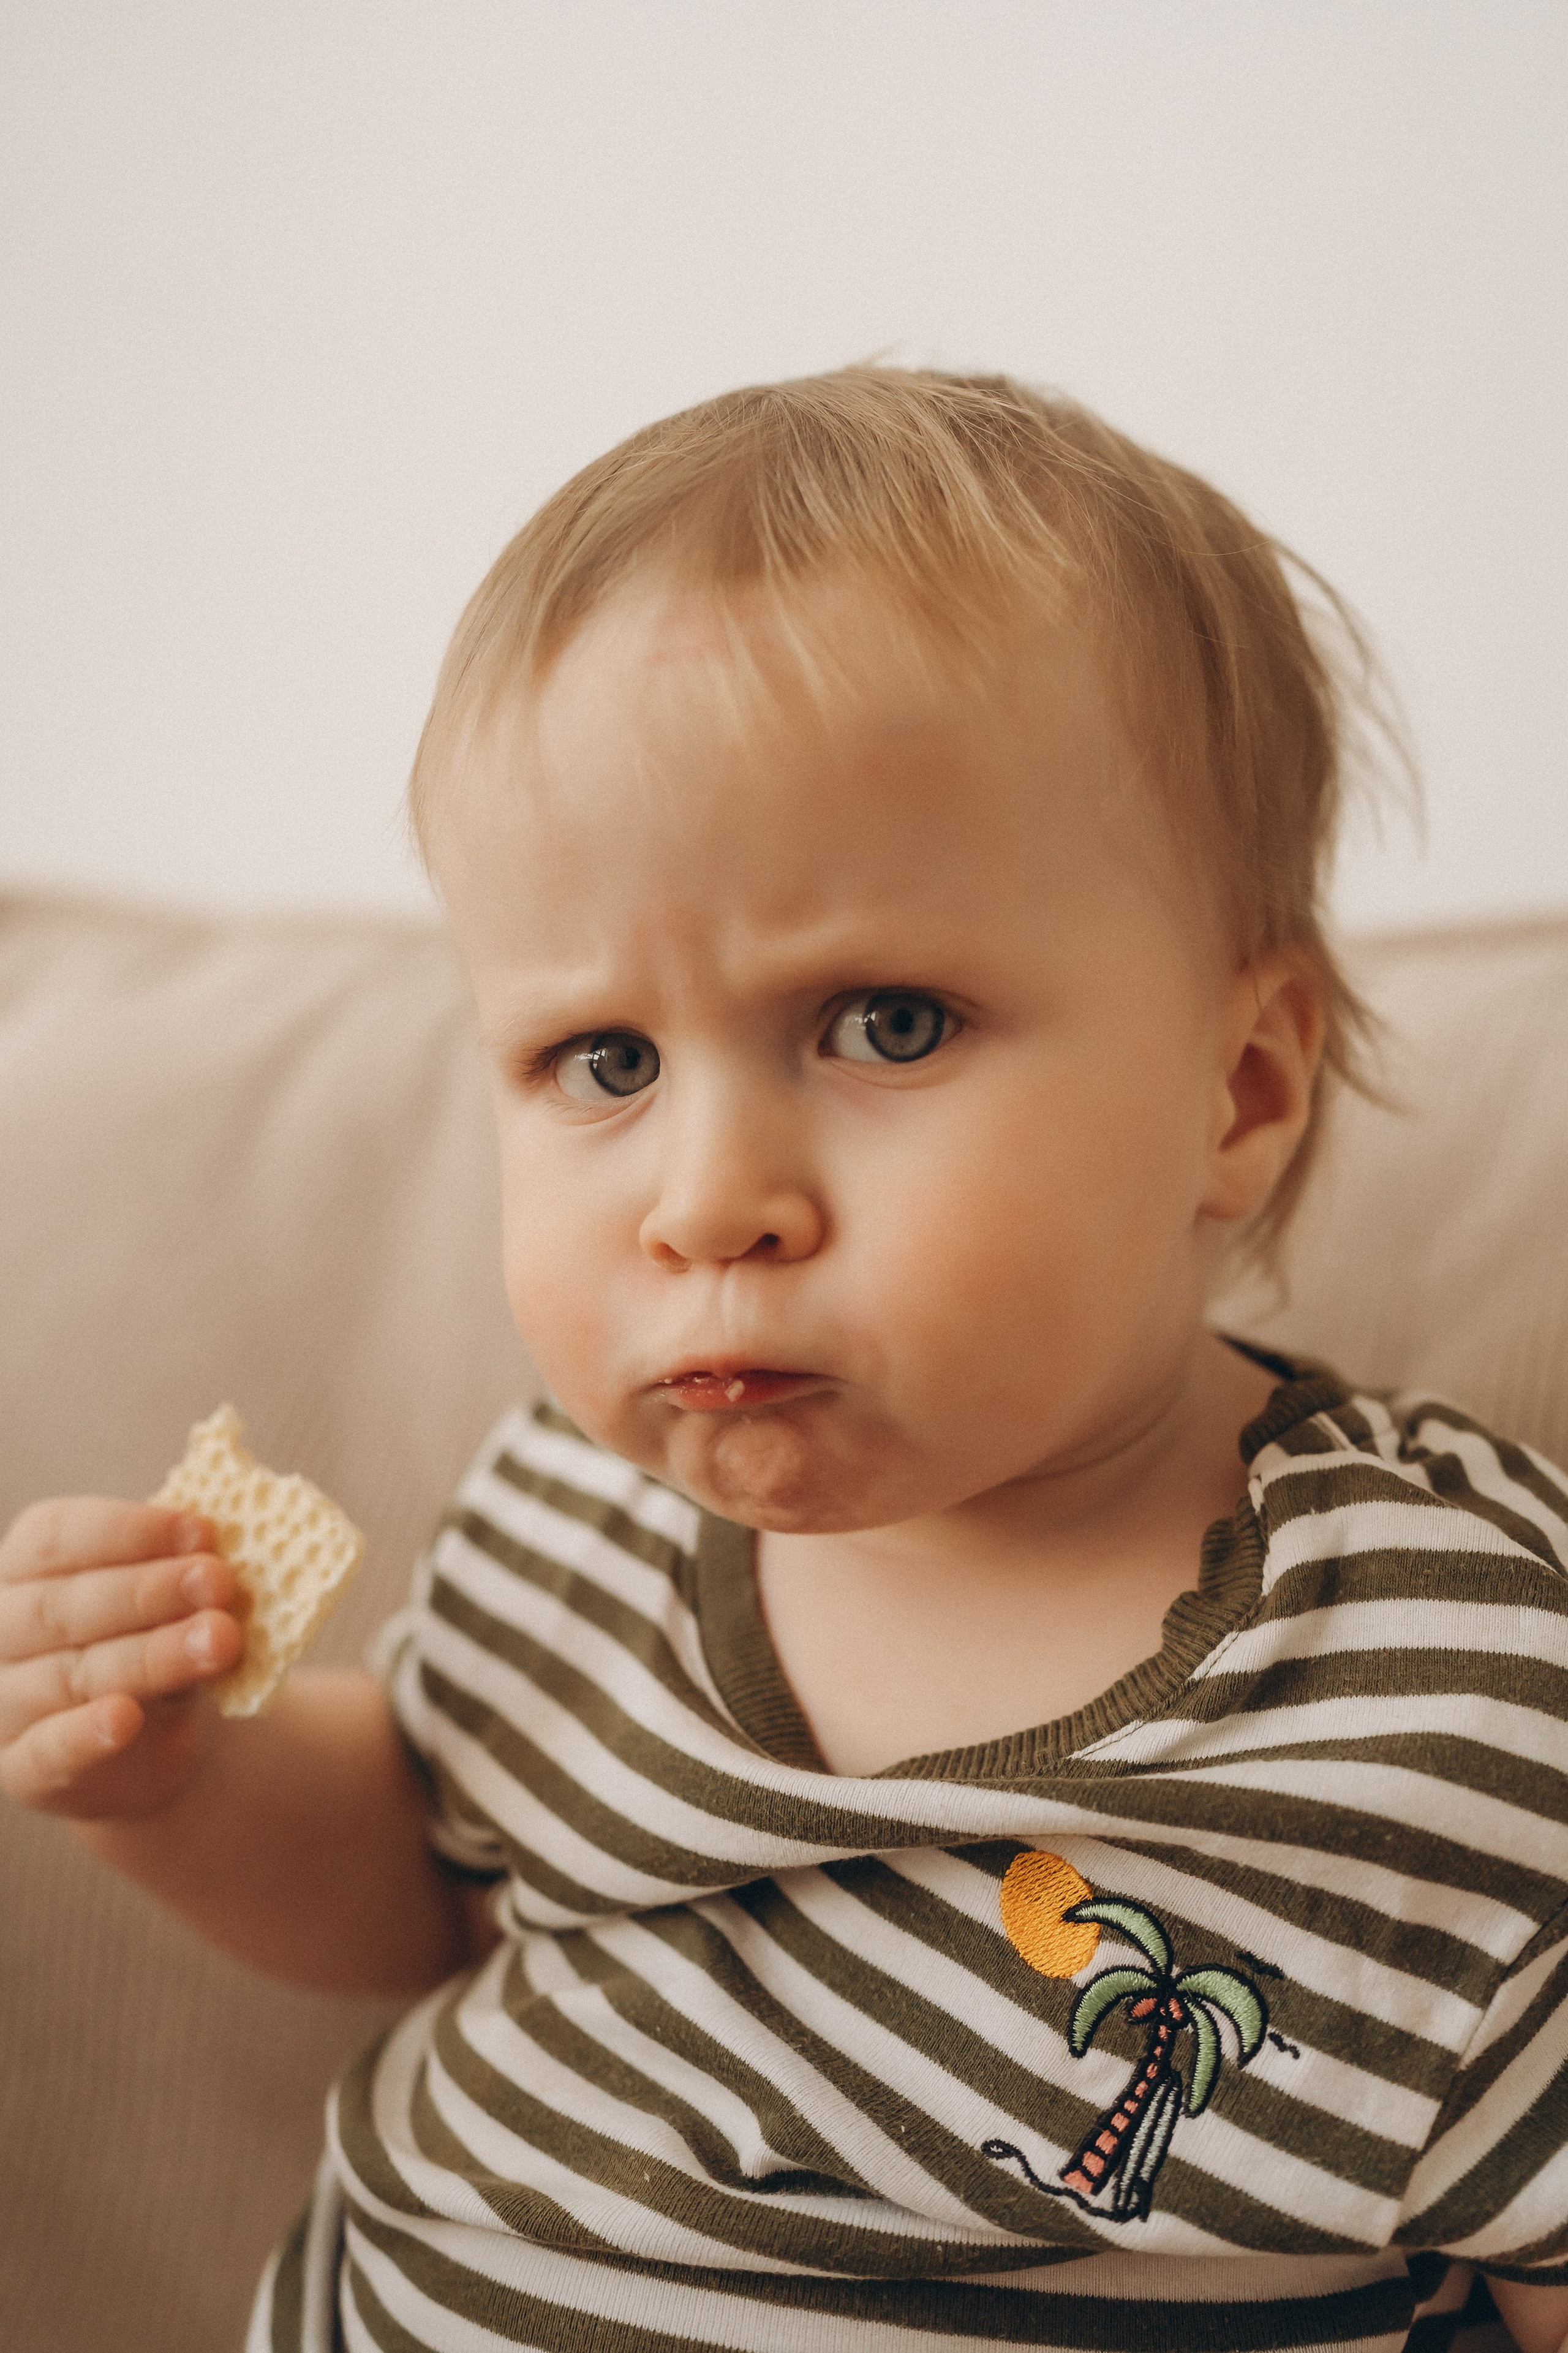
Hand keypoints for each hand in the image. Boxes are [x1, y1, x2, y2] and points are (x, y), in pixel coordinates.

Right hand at [0, 1498, 244, 1818]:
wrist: (152, 1743)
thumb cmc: (155, 1640)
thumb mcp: (168, 1602)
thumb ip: (180, 1574)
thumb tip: (218, 1547)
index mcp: (23, 1566)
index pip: (56, 1536)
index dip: (128, 1530)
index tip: (201, 1530)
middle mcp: (0, 1629)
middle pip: (63, 1606)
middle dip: (146, 1591)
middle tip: (218, 1580)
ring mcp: (4, 1702)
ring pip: (71, 1675)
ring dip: (151, 1656)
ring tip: (220, 1640)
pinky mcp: (20, 1768)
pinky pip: (46, 1751)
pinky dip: (85, 1734)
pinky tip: (125, 1719)